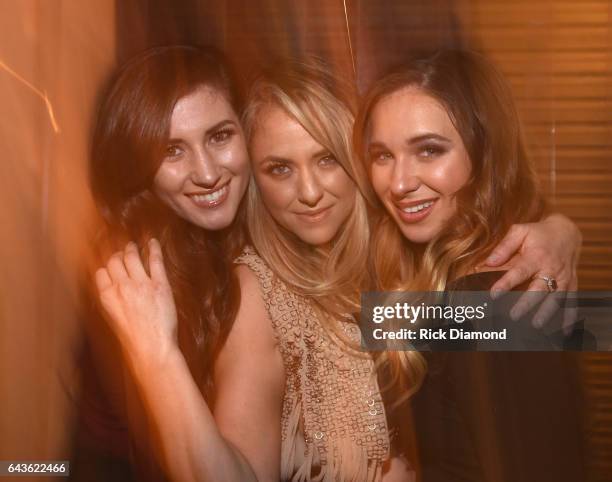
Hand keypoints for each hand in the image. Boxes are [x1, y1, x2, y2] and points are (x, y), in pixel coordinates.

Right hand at [95, 239, 178, 362]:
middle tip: (123, 252)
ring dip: (131, 249)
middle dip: (118, 255)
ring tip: (133, 246)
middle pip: (115, 261)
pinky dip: (153, 248)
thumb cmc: (135, 338)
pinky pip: (154, 260)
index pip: (102, 272)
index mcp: (107, 297)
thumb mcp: (115, 318)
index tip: (112, 264)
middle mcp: (121, 287)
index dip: (107, 266)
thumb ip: (113, 301)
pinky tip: (153, 242)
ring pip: (132, 257)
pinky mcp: (159, 284)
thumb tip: (114, 291)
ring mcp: (140, 284)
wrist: (152, 346)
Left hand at [483, 214, 580, 330]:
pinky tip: (564, 331)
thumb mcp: (520, 231)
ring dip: (547, 312)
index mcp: (536, 256)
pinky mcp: (572, 284)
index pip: (519, 271)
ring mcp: (563, 278)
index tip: (494, 294)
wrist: (567, 232)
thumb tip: (489, 262)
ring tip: (536, 324)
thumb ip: (504, 247)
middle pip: (539, 288)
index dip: (506, 283)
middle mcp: (551, 268)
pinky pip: (572, 301)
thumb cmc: (539, 233)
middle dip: (526, 303)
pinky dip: (569, 317)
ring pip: (556, 298)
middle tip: (514, 315)